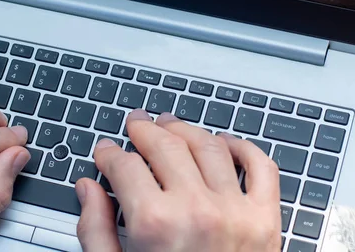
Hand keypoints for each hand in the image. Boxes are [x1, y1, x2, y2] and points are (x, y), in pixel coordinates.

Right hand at [76, 110, 281, 251]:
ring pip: (209, 145)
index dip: (108, 153)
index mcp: (155, 225)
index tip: (106, 152)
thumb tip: (88, 189)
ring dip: (186, 128)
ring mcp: (236, 211)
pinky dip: (244, 147)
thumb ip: (96, 230)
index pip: (124, 166)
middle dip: (144, 130)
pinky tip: (225, 143)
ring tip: (172, 124)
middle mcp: (197, 209)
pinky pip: (261, 167)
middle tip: (136, 125)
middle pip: (165, 145)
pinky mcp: (265, 220)